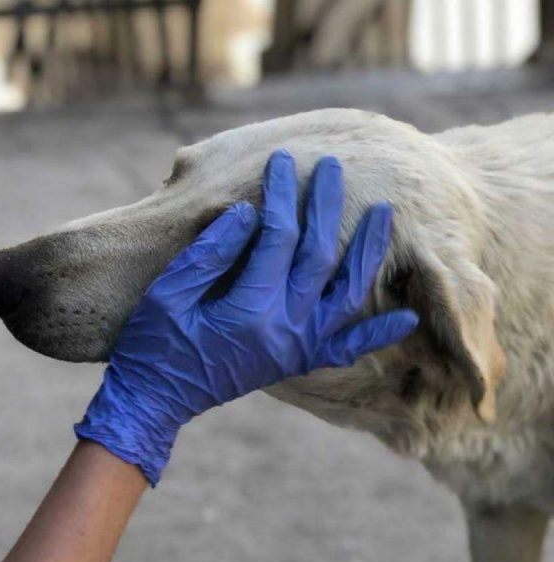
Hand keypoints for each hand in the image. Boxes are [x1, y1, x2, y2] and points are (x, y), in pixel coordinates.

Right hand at [75, 151, 417, 484]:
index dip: (281, 195)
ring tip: (384, 214)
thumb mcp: (169, 293)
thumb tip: (248, 212)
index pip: (278, 238)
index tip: (282, 161)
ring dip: (367, 252)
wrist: (155, 401)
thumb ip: (210, 253)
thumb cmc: (153, 344)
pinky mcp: (296, 361)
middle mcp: (284, 329)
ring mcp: (295, 348)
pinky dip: (378, 334)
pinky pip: (346, 348)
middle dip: (325, 205)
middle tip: (333, 167)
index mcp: (249, 310)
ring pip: (346, 293)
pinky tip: (408, 318)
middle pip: (318, 255)